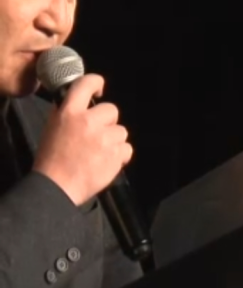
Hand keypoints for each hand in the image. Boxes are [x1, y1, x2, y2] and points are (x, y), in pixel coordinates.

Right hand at [33, 74, 132, 205]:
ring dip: (114, 139)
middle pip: (112, 110)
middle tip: (96, 133)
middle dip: (107, 121)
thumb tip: (79, 101)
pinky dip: (120, 154)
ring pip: (121, 131)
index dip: (96, 82)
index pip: (86, 84)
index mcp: (70, 112)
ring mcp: (105, 139)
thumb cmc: (52, 157)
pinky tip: (107, 160)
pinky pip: (127, 148)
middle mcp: (89, 122)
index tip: (99, 89)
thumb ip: (67, 112)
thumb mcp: (52, 126)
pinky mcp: (116, 155)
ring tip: (99, 150)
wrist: (57, 185)